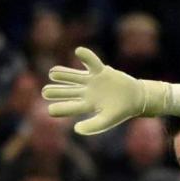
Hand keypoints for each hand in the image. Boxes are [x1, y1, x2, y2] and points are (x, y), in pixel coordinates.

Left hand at [42, 47, 170, 134]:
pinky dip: (86, 56)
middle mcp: (86, 92)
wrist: (135, 98)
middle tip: (44, 92)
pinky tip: (78, 51)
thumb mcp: (107, 121)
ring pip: (75, 77)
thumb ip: (93, 126)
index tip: (50, 110)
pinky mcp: (101, 71)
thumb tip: (76, 129)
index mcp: (87, 105)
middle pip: (69, 91)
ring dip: (64, 75)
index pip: (71, 107)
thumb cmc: (121, 112)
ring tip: (52, 74)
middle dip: (57, 91)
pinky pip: (92, 62)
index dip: (60, 108)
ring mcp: (92, 81)